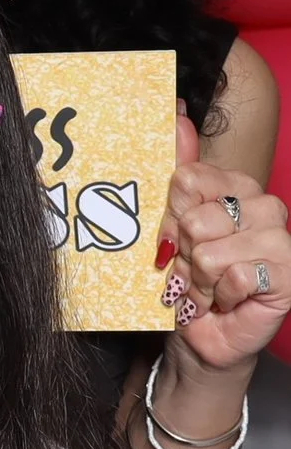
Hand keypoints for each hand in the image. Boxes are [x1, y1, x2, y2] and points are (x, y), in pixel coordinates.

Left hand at [158, 118, 290, 372]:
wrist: (202, 333)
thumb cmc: (186, 280)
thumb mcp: (171, 226)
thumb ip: (177, 172)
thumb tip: (177, 115)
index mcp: (236, 187)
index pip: (188, 180)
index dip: (169, 217)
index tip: (172, 240)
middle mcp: (265, 207)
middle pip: (197, 218)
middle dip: (184, 256)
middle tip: (192, 270)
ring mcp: (281, 239)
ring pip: (214, 251)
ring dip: (199, 280)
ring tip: (208, 288)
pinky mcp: (288, 274)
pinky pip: (235, 276)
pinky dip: (220, 296)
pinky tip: (227, 301)